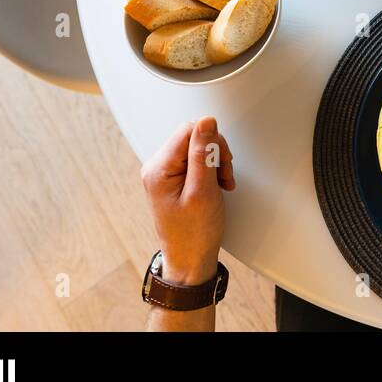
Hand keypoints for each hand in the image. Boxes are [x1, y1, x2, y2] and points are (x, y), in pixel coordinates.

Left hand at [141, 116, 235, 285]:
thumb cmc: (194, 233)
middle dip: (215, 153)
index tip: (222, 163)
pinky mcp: (174, 178)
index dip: (212, 143)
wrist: (190, 259)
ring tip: (222, 183)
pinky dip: (211, 169)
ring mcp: (165, 172)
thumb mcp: (203, 192)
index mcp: (158, 169)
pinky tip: (217, 184)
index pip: (189, 131)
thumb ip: (203, 155)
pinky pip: (196, 160)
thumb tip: (206, 122)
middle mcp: (157, 167)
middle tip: (223, 176)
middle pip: (193, 137)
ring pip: (197, 147)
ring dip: (215, 162)